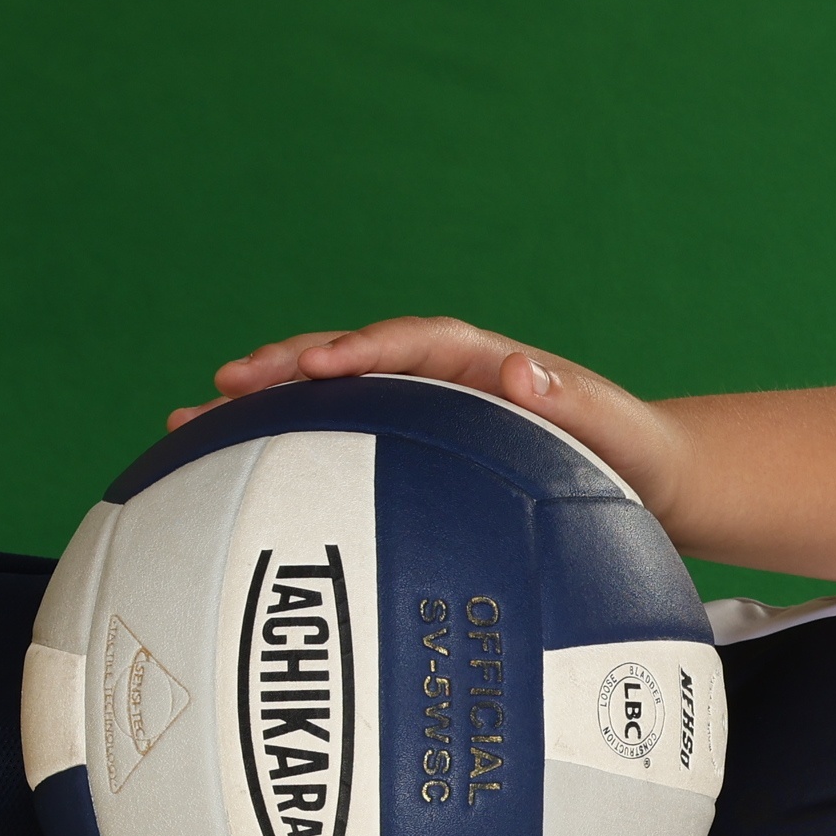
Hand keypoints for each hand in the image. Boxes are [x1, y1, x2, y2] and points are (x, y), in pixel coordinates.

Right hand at [168, 316, 688, 526]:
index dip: (361, 348)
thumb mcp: (619, 432)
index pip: (412, 343)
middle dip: (282, 372)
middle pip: (348, 364)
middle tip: (220, 390)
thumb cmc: (634, 457)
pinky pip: (340, 452)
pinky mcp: (413, 457)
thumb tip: (526, 370)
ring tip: (188, 430)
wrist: (647, 483)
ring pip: (329, 407)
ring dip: (264, 415)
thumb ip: (577, 402)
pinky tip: (230, 492)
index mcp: (485, 364)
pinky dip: (287, 462)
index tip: (318, 365)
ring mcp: (422, 417)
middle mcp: (444, 380)